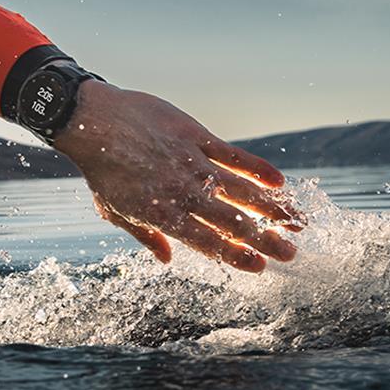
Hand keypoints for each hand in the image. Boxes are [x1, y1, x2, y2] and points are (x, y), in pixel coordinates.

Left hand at [53, 82, 302, 271]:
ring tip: (297, 222)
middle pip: (231, 222)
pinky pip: (233, 155)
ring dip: (271, 208)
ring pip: (240, 190)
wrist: (92, 122)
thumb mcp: (114, 210)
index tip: (260, 267)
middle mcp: (180, 192)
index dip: (236, 256)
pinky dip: (258, 168)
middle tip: (290, 254)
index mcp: (160, 215)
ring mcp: (190, 163)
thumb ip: (145, 236)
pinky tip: (279, 182)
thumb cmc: (101, 170)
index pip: (207, 243)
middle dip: (265, 240)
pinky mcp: (195, 136)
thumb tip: (167, 259)